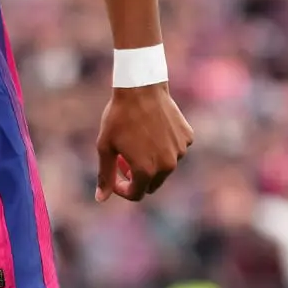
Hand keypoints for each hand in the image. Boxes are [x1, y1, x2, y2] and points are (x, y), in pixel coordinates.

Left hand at [94, 82, 191, 201]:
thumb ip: (105, 175)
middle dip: (136, 176)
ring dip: (151, 161)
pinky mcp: (188, 138)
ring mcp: (180, 151)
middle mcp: (167, 165)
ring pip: (165, 167)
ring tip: (137, 141)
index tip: (115, 175)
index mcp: (146, 171)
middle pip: (151, 183)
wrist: (141, 88)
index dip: (122, 189)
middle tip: (123, 158)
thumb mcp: (105, 147)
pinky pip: (175, 149)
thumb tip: (100, 199)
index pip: (136, 194)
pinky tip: (153, 130)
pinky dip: (165, 146)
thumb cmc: (118, 117)